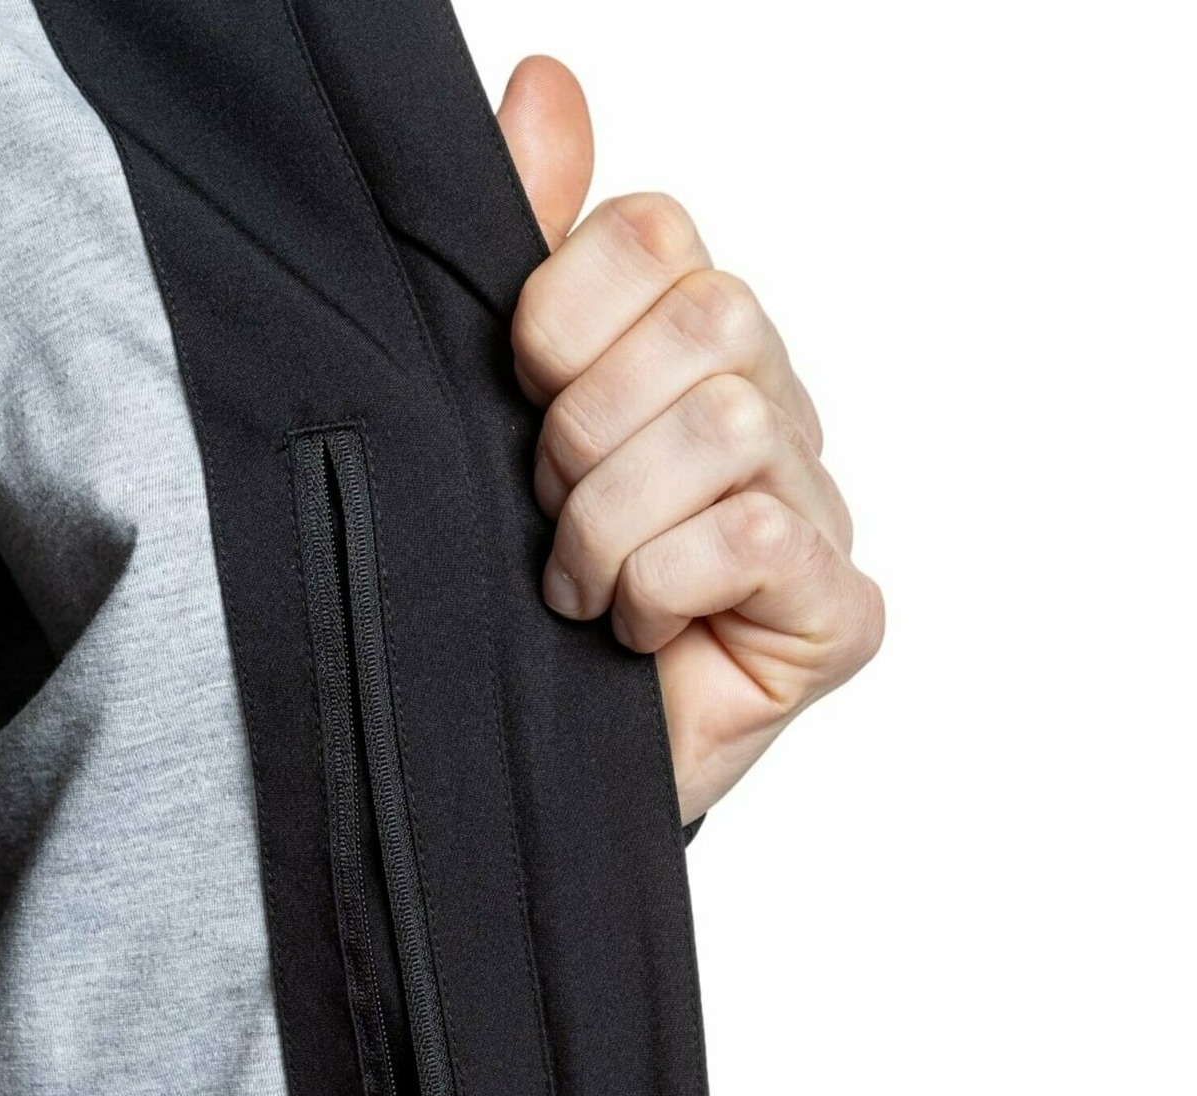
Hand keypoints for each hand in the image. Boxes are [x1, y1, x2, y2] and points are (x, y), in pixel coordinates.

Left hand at [496, 58, 884, 823]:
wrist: (537, 768)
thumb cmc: (525, 600)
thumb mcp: (500, 416)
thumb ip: (528, 253)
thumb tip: (545, 86)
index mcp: (694, 347)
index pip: (658, 233)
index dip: (562, 310)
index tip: (520, 396)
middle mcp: (774, 409)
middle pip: (709, 318)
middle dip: (584, 429)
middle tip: (545, 511)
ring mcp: (818, 509)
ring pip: (727, 426)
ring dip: (610, 523)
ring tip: (579, 592)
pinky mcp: (839, 611)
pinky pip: (752, 536)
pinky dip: (662, 585)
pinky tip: (636, 633)